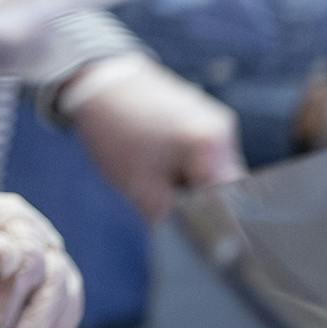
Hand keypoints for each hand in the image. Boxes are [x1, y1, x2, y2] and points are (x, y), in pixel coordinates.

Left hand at [63, 54, 244, 221]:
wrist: (97, 80)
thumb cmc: (114, 130)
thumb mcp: (139, 186)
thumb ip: (171, 218)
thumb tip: (191, 248)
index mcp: (211, 145)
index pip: (229, 205)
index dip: (210, 227)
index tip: (192, 238)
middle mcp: (224, 130)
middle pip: (225, 190)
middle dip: (200, 206)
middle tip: (169, 207)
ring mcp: (216, 120)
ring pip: (215, 173)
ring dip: (193, 186)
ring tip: (160, 180)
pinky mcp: (203, 116)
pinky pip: (206, 155)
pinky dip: (188, 168)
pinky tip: (162, 165)